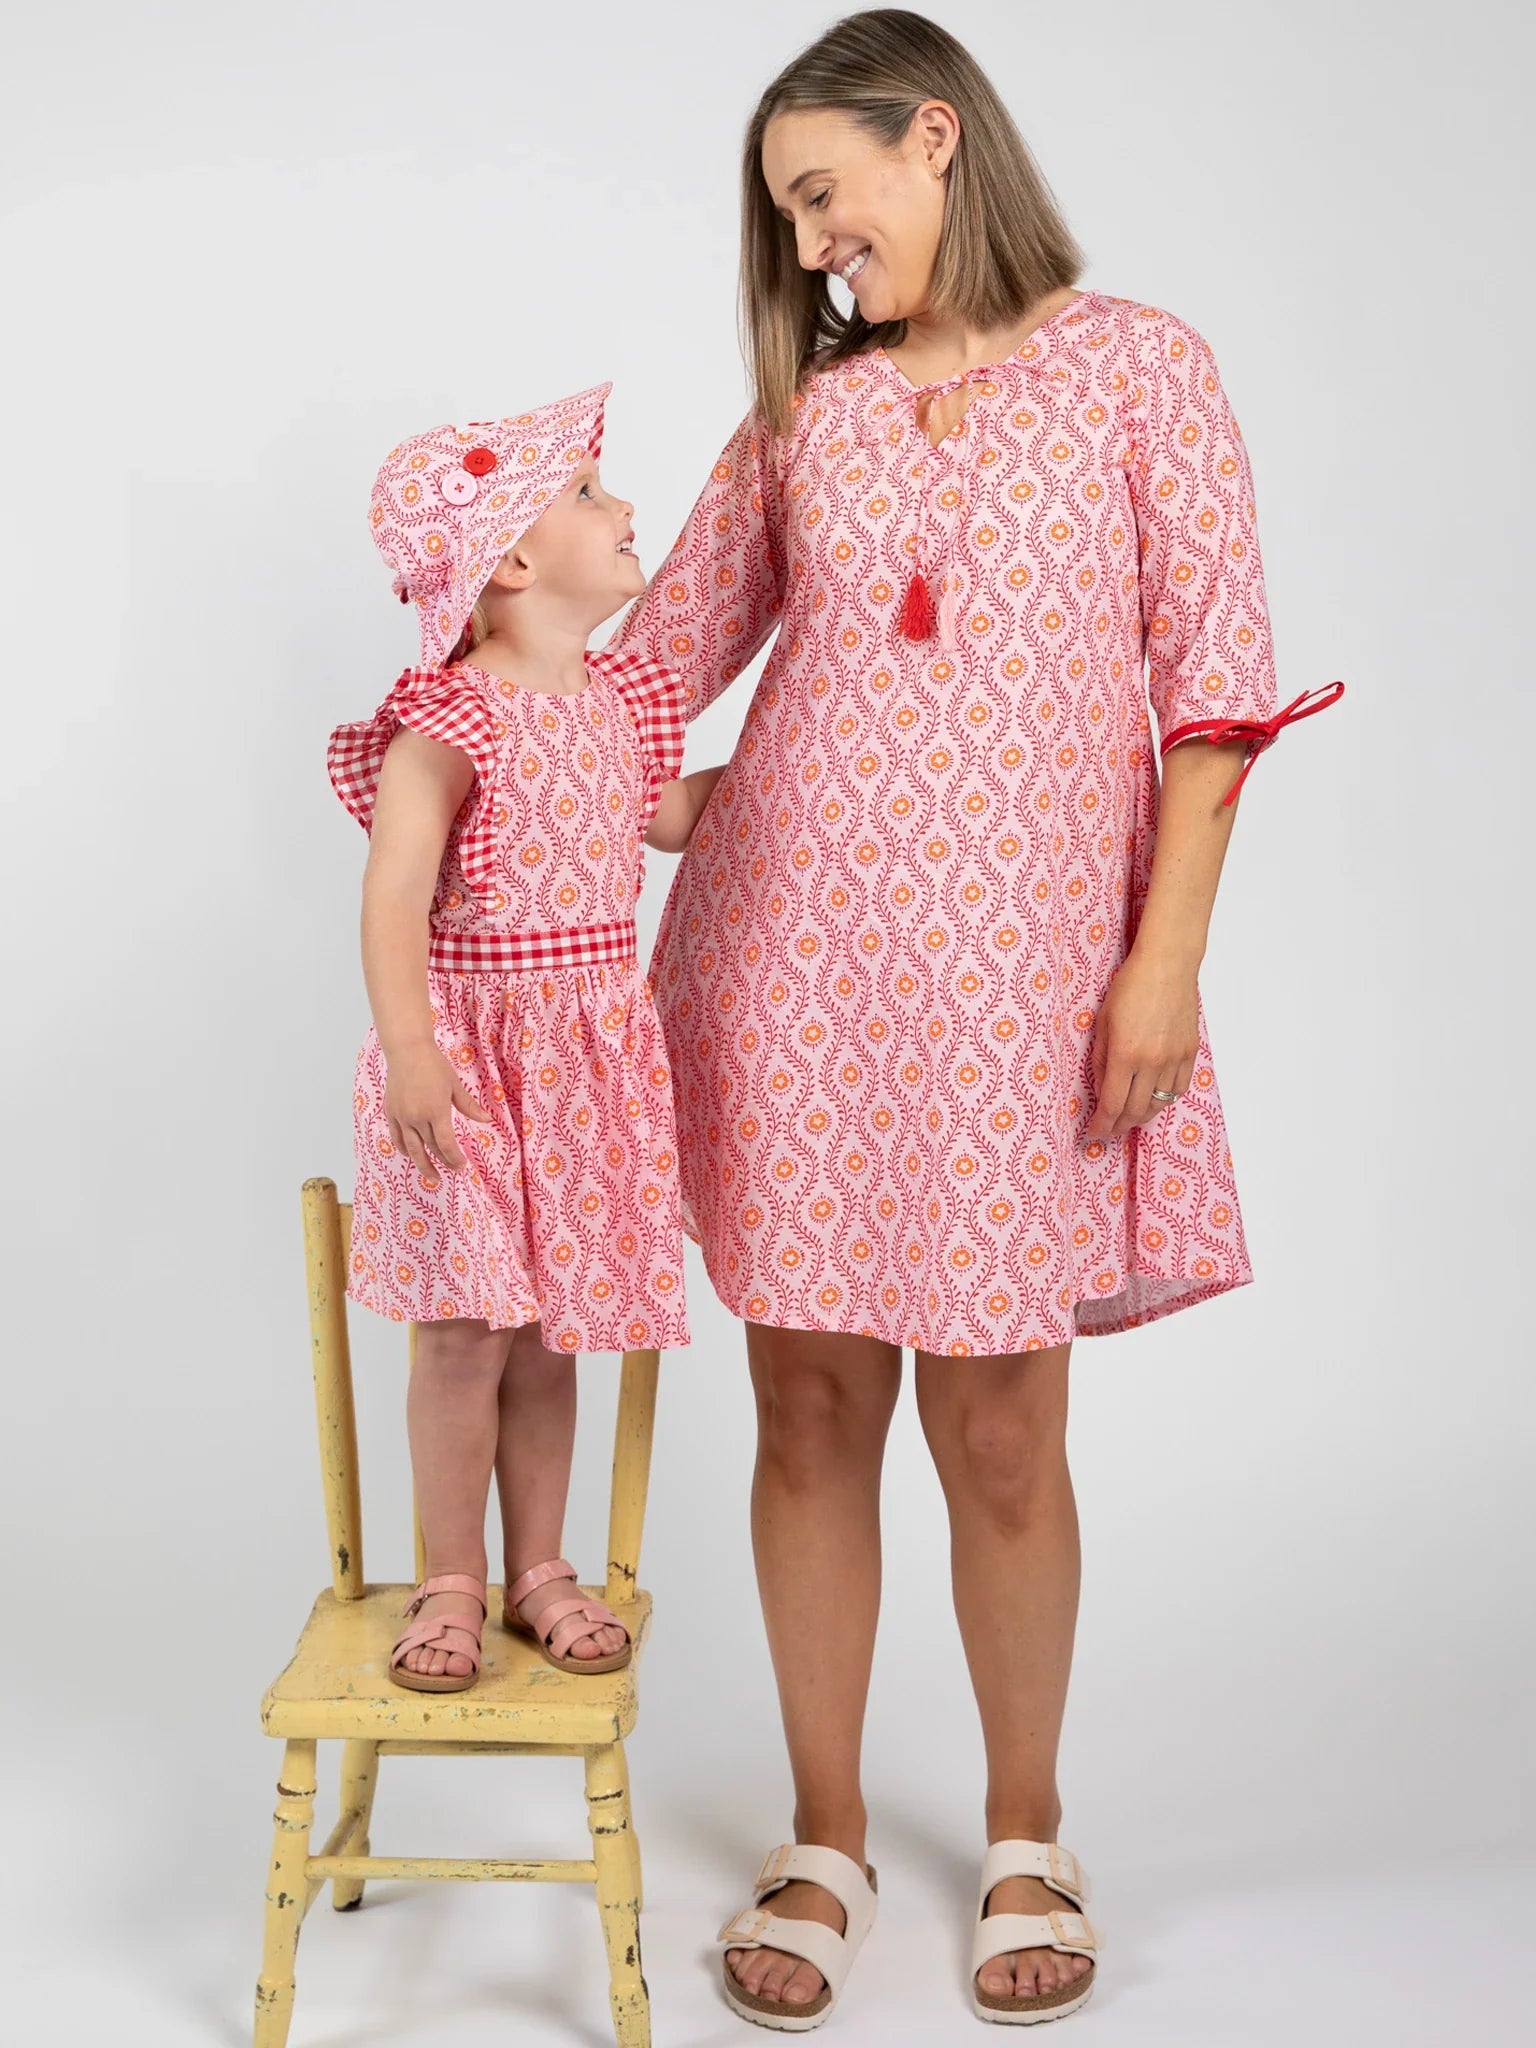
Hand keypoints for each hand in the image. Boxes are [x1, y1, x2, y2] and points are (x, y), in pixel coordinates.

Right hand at [383, 1042, 490, 1177]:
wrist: (407, 1051)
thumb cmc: (434, 1066)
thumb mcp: (455, 1086)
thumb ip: (469, 1106)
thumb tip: (487, 1120)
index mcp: (436, 1111)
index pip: (446, 1144)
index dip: (455, 1158)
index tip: (462, 1166)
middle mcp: (417, 1117)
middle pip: (431, 1148)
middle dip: (443, 1162)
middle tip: (453, 1172)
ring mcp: (402, 1116)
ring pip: (412, 1149)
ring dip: (422, 1165)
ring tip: (432, 1176)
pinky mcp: (391, 1113)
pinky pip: (397, 1138)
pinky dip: (405, 1149)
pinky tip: (412, 1155)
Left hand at [1086, 948, 1198, 1139]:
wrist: (1167, 966)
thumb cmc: (1130, 987)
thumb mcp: (1103, 1022)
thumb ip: (1100, 1060)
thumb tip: (1101, 1091)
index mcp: (1125, 1054)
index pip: (1112, 1104)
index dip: (1102, 1124)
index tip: (1094, 1132)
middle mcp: (1152, 1061)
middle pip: (1135, 1111)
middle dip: (1119, 1126)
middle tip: (1109, 1129)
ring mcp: (1174, 1059)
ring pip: (1158, 1104)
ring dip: (1141, 1116)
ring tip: (1128, 1118)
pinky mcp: (1190, 1053)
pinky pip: (1178, 1089)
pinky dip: (1164, 1100)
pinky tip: (1153, 1099)